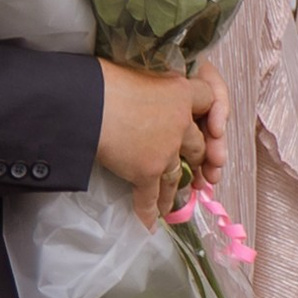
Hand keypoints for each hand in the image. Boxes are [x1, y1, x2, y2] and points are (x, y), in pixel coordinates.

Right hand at [96, 55, 225, 223]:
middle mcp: (180, 123)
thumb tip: (148, 94)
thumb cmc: (104, 79)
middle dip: (198, 161)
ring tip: (172, 206)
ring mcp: (165, 151)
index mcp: (181, 91)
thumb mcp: (138, 73)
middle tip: (197, 174)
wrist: (86, 104)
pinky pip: (150, 197)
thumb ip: (154, 87)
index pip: (208, 99)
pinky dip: (149, 212)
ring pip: (176, 176)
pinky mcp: (146, 172)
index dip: (211, 112)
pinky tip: (150, 224)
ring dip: (174, 193)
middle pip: (197, 145)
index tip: (210, 125)